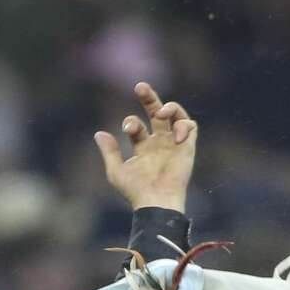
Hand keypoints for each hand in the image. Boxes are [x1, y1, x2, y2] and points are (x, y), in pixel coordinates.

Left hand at [94, 81, 196, 213]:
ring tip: (161, 111)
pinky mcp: (188, 147)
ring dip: (169, 106)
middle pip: (156, 112)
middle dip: (149, 98)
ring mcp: (174, 144)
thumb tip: (99, 133)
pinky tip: (175, 134)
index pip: (136, 126)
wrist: (156, 202)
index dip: (131, 122)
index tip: (129, 129)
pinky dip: (184, 122)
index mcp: (143, 148)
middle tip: (139, 86)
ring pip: (175, 114)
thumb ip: (109, 151)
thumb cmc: (136, 191)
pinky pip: (190, 125)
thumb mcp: (116, 171)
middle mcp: (159, 143)